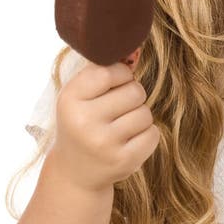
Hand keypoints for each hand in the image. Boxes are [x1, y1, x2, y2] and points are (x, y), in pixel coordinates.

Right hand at [52, 61, 160, 193]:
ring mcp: (104, 144)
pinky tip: (128, 142)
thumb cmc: (82, 122)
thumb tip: (134, 51)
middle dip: (132, 96)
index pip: (110, 71)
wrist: (75, 173)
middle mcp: (84, 122)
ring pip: (145, 113)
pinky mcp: (124, 161)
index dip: (119, 75)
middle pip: (134, 91)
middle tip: (116, 110)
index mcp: (70, 100)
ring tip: (120, 127)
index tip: (111, 86)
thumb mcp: (79, 95)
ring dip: (139, 117)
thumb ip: (102, 71)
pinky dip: (146, 135)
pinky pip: (153, 134)